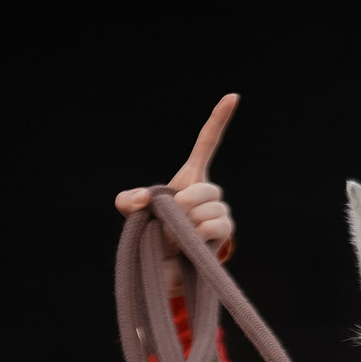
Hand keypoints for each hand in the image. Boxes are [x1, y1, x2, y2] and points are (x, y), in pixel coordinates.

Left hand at [115, 94, 237, 256]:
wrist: (164, 264)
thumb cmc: (151, 234)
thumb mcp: (130, 212)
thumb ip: (127, 199)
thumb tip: (145, 198)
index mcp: (190, 176)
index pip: (207, 142)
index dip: (219, 119)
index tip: (233, 96)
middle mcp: (210, 190)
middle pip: (205, 188)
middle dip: (185, 204)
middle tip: (172, 220)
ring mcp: (220, 210)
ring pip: (209, 208)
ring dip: (189, 222)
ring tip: (179, 234)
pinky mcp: (225, 230)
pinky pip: (214, 226)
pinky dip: (198, 234)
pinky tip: (192, 242)